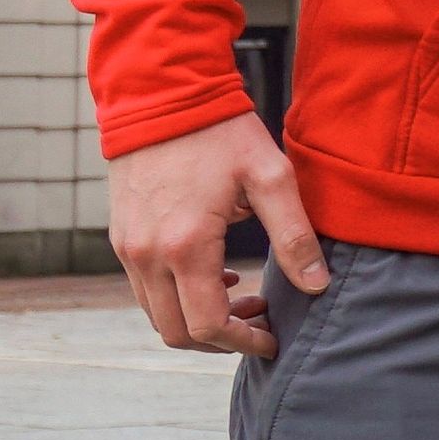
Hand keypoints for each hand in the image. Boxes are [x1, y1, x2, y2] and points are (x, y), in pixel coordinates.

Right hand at [107, 110, 325, 357]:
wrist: (162, 96)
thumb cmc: (221, 134)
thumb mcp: (270, 177)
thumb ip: (294, 235)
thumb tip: (316, 285)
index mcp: (185, 247)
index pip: (208, 326)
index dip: (243, 343)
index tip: (273, 341)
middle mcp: (146, 256)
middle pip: (176, 332)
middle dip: (221, 340)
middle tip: (262, 321)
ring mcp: (128, 249)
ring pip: (157, 314)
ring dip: (198, 319)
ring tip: (246, 296)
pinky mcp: (122, 238)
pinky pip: (145, 288)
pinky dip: (178, 296)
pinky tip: (217, 276)